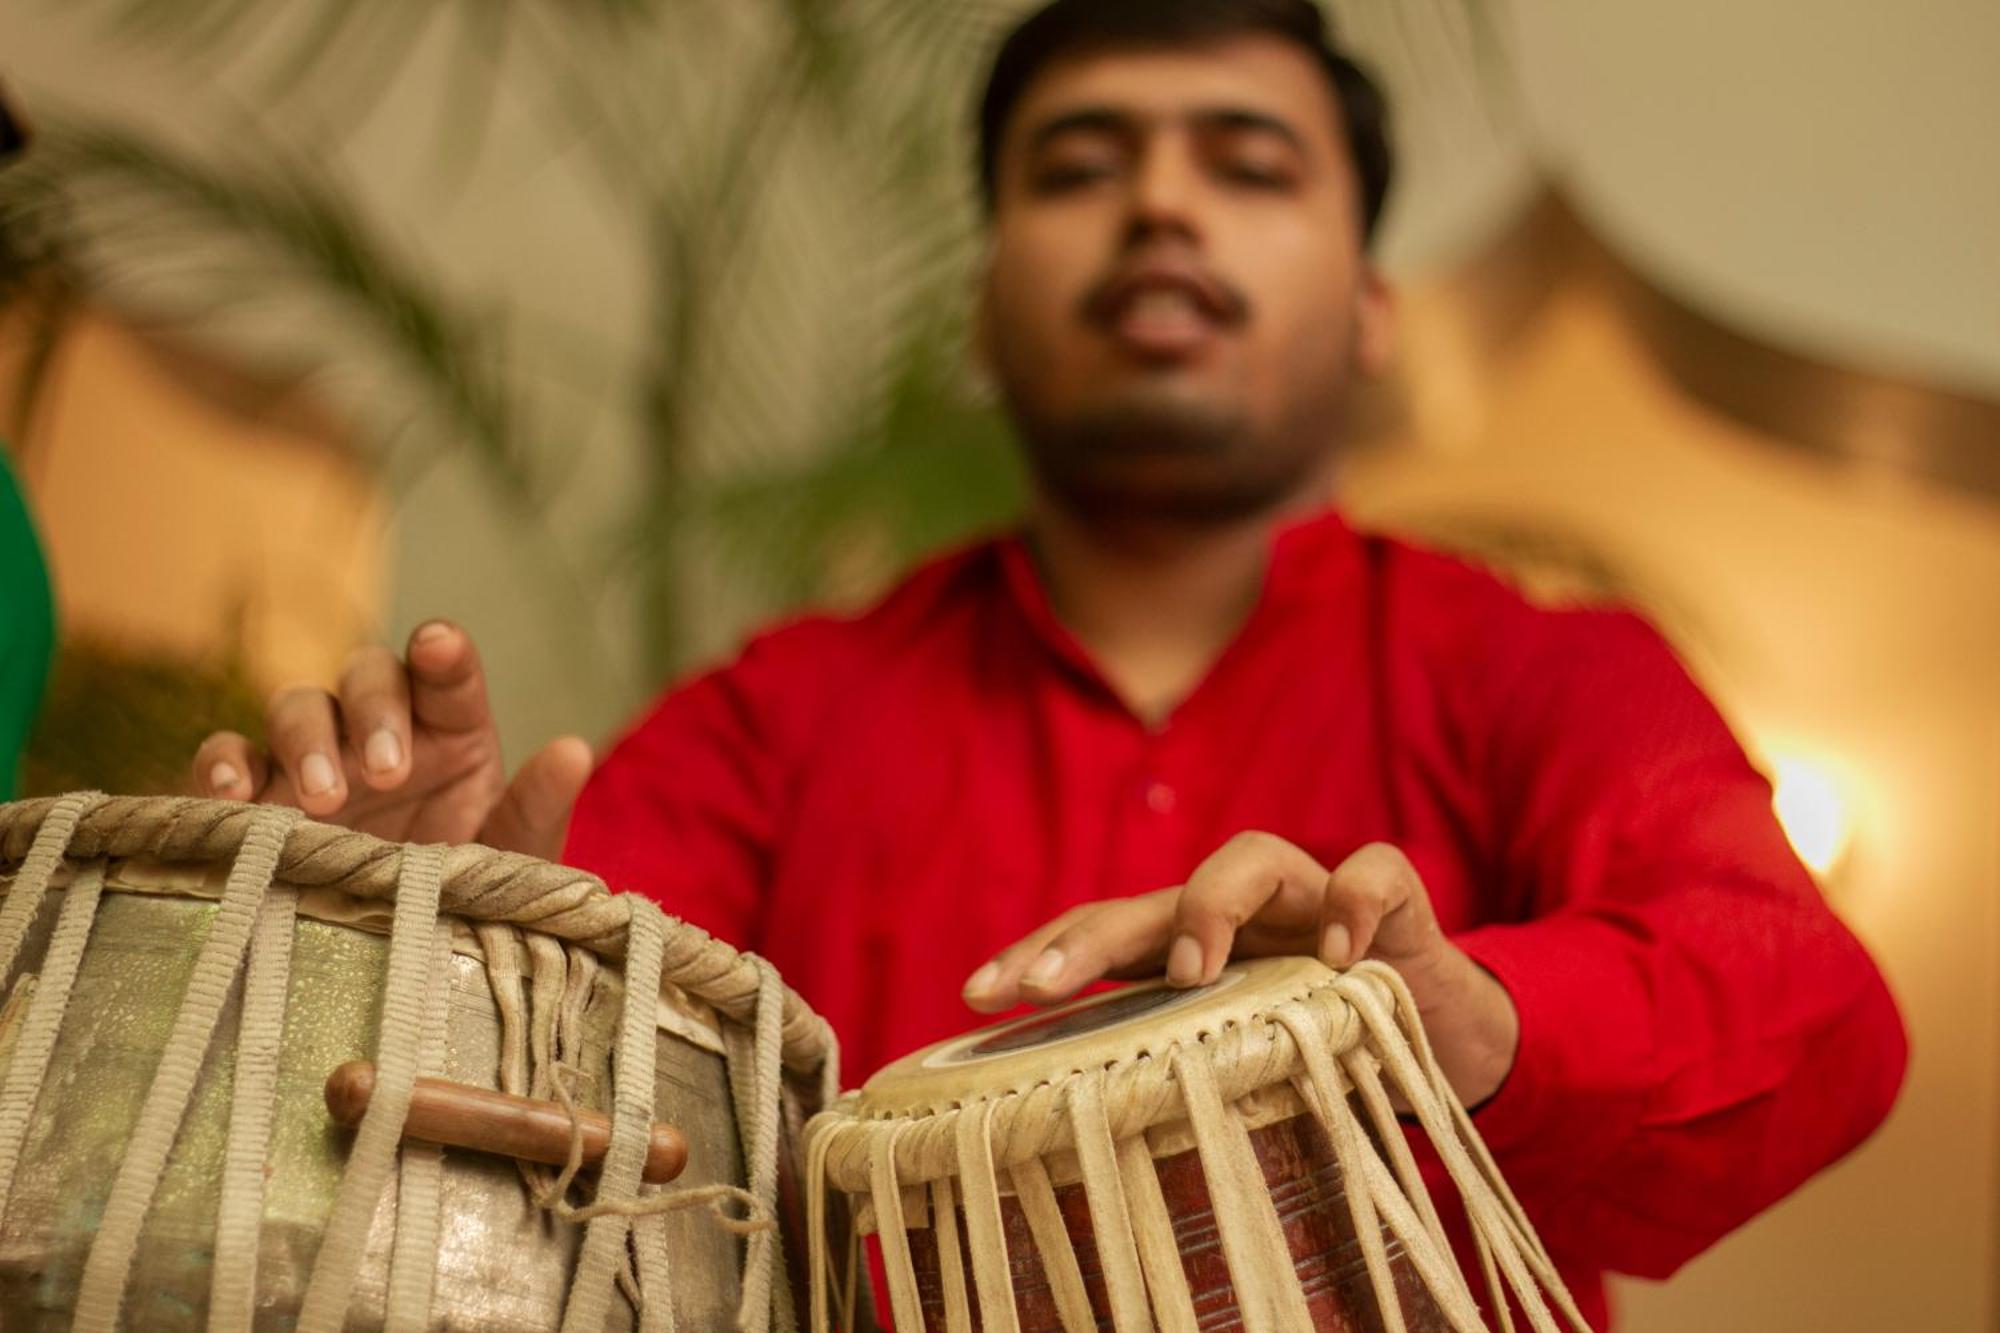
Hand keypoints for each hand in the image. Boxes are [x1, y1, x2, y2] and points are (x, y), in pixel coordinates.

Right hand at [192, 620, 592, 859]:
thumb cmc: (468, 895)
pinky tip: (230, 795)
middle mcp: (379, 730)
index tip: (439, 645)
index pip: (447, 673)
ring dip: (306, 741)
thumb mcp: (512, 859)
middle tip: (388, 772)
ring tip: (324, 799)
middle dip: (374, 710)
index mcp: (451, 730)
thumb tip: (574, 750)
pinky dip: (220, 765)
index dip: (443, 653)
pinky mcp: (254, 796)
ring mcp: (312, 757)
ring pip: (296, 707)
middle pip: (366, 675)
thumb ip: (538, 806)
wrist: (403, 961)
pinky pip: (226, 757)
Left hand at [960, 832, 1518, 1105]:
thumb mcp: (1234, 1060)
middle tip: (1041, 986)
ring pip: (1251, 856)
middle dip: (1089, 937)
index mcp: (1188, 946)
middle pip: (1150, 898)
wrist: (1437, 1031)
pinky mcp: (1393, 903)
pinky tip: (1338, 951)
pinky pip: (1372, 874)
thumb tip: (1068, 1123)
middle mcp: (1239, 910)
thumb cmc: (1317, 1045)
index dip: (1037, 956)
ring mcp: (1312, 896)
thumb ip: (1166, 1064)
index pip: (1099, 936)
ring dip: (1210, 906)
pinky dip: (1354, 901)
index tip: (974, 997)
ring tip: (1188, 972)